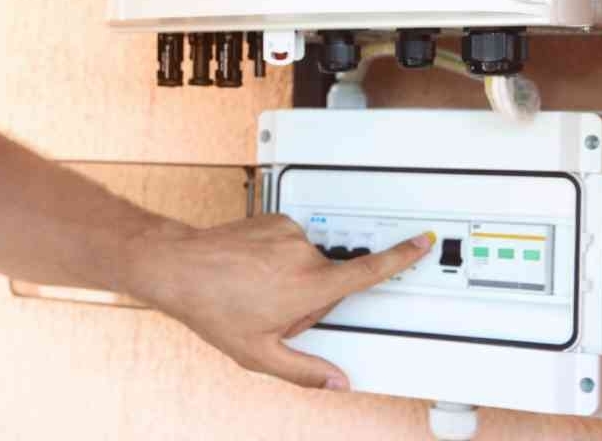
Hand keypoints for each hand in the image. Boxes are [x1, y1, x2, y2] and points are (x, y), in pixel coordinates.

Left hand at [128, 215, 434, 390]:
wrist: (179, 267)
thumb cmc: (214, 306)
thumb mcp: (259, 354)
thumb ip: (305, 372)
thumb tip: (336, 382)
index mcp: (309, 285)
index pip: (368, 271)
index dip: (401, 257)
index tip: (422, 241)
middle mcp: (303, 254)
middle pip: (327, 281)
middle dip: (307, 299)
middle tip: (271, 309)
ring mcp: (286, 233)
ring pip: (304, 262)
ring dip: (288, 278)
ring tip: (253, 288)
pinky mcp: (272, 220)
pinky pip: (286, 243)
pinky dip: (274, 257)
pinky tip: (249, 270)